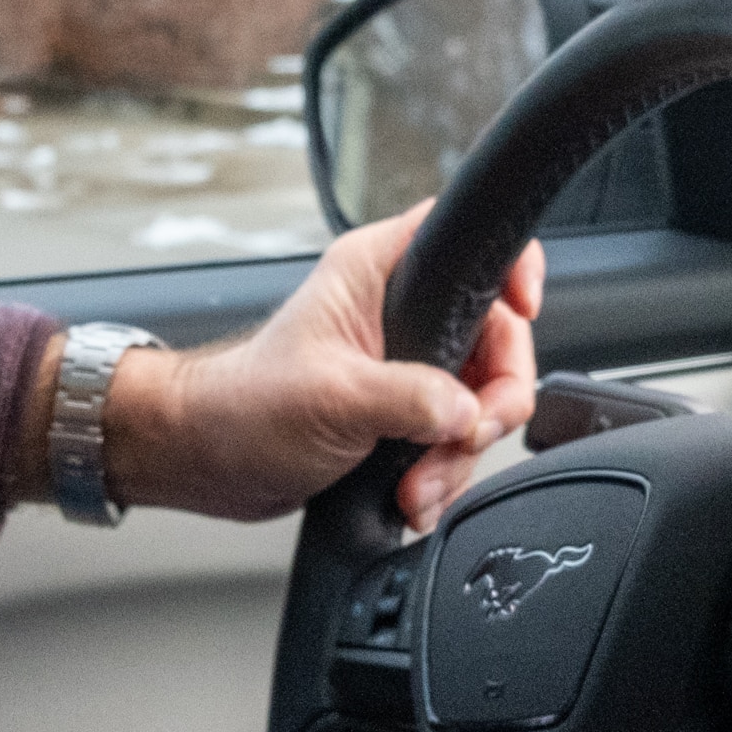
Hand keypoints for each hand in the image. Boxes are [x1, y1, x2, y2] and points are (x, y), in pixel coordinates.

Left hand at [84, 204, 542, 529]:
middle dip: (486, 404)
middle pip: (494, 339)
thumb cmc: (242, 405)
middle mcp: (397, 311)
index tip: (524, 311)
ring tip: (416, 484)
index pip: (469, 239)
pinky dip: (441, 473)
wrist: (207, 459)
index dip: (511, 271)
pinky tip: (412, 493)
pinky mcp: (401, 411)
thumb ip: (412, 399)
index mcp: (378, 272)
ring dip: (456, 455)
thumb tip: (466, 413)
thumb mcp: (334, 396)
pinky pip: (452, 438)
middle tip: (460, 438)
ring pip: (477, 399)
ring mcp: (404, 363)